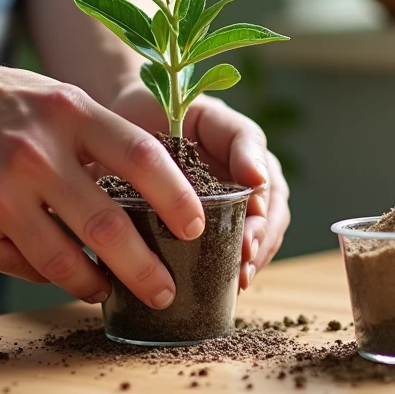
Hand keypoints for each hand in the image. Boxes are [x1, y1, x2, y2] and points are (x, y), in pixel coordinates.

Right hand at [0, 51, 205, 308]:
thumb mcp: (53, 99)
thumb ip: (97, 140)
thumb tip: (151, 197)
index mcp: (67, 113)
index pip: (141, 158)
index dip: (177, 198)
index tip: (197, 228)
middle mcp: (35, 153)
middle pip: (108, 227)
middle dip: (146, 269)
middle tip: (166, 290)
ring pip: (64, 262)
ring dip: (96, 285)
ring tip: (110, 290)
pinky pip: (23, 266)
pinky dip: (48, 275)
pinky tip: (60, 273)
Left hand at [108, 79, 290, 289]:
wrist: (123, 116)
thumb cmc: (167, 107)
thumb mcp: (206, 115)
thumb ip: (239, 140)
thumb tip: (259, 181)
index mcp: (249, 154)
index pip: (271, 190)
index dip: (265, 219)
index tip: (248, 240)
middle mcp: (245, 180)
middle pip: (269, 220)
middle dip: (260, 247)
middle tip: (244, 269)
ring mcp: (227, 202)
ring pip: (255, 237)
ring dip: (250, 262)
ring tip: (237, 282)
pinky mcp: (204, 221)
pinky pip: (225, 249)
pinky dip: (227, 268)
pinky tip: (221, 285)